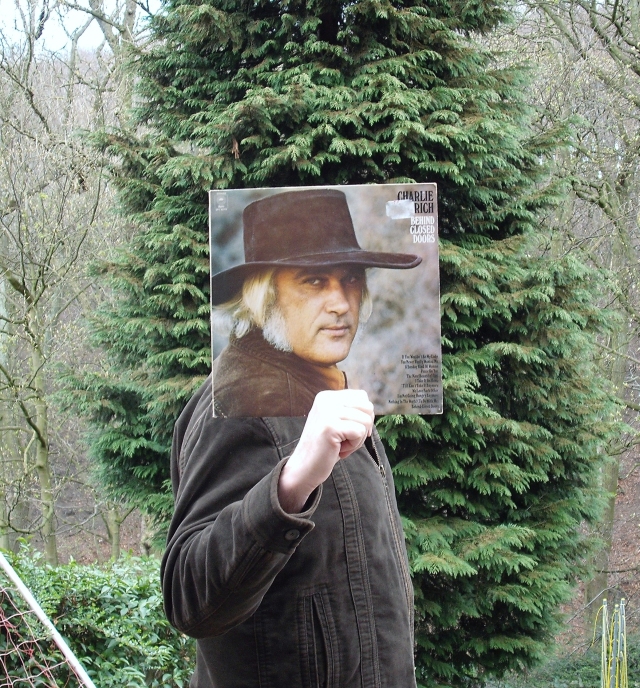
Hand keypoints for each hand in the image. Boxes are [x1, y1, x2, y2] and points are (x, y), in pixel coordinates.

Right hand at [277, 389, 373, 513]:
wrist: (303, 468)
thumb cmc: (325, 447)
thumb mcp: (337, 421)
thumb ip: (350, 410)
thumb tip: (372, 408)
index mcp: (327, 396)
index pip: (362, 396)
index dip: (363, 416)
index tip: (348, 430)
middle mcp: (326, 399)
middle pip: (367, 407)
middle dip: (363, 428)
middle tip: (344, 439)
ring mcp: (327, 412)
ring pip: (366, 421)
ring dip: (357, 439)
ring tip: (340, 445)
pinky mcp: (330, 427)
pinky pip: (360, 432)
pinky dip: (353, 446)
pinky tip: (338, 449)